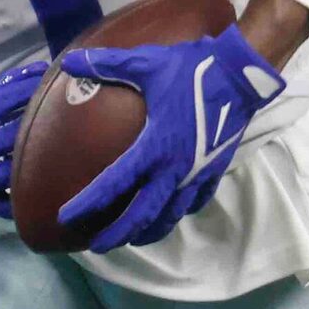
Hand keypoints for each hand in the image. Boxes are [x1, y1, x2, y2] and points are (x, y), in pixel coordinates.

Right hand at [0, 65, 43, 218]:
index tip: (43, 78)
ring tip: (58, 145)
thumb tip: (33, 72)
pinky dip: (24, 196)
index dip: (17, 92)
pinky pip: (4, 204)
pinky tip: (46, 187)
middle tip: (59, 112)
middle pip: (0, 140)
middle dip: (30, 125)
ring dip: (30, 159)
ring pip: (5, 173)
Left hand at [57, 26, 283, 250]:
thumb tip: (72, 62)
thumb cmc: (194, 70)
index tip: (66, 217)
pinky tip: (170, 214)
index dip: (88, 203)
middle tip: (96, 246)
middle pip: (142, 215)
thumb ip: (107, 65)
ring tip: (132, 239)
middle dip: (118, 234)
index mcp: (155, 146)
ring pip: (170, 215)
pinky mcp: (215, 170)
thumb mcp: (147, 64)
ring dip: (148, 231)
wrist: (242, 76)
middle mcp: (175, 168)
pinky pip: (194, 202)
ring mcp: (197, 173)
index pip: (114, 183)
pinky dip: (178, 212)